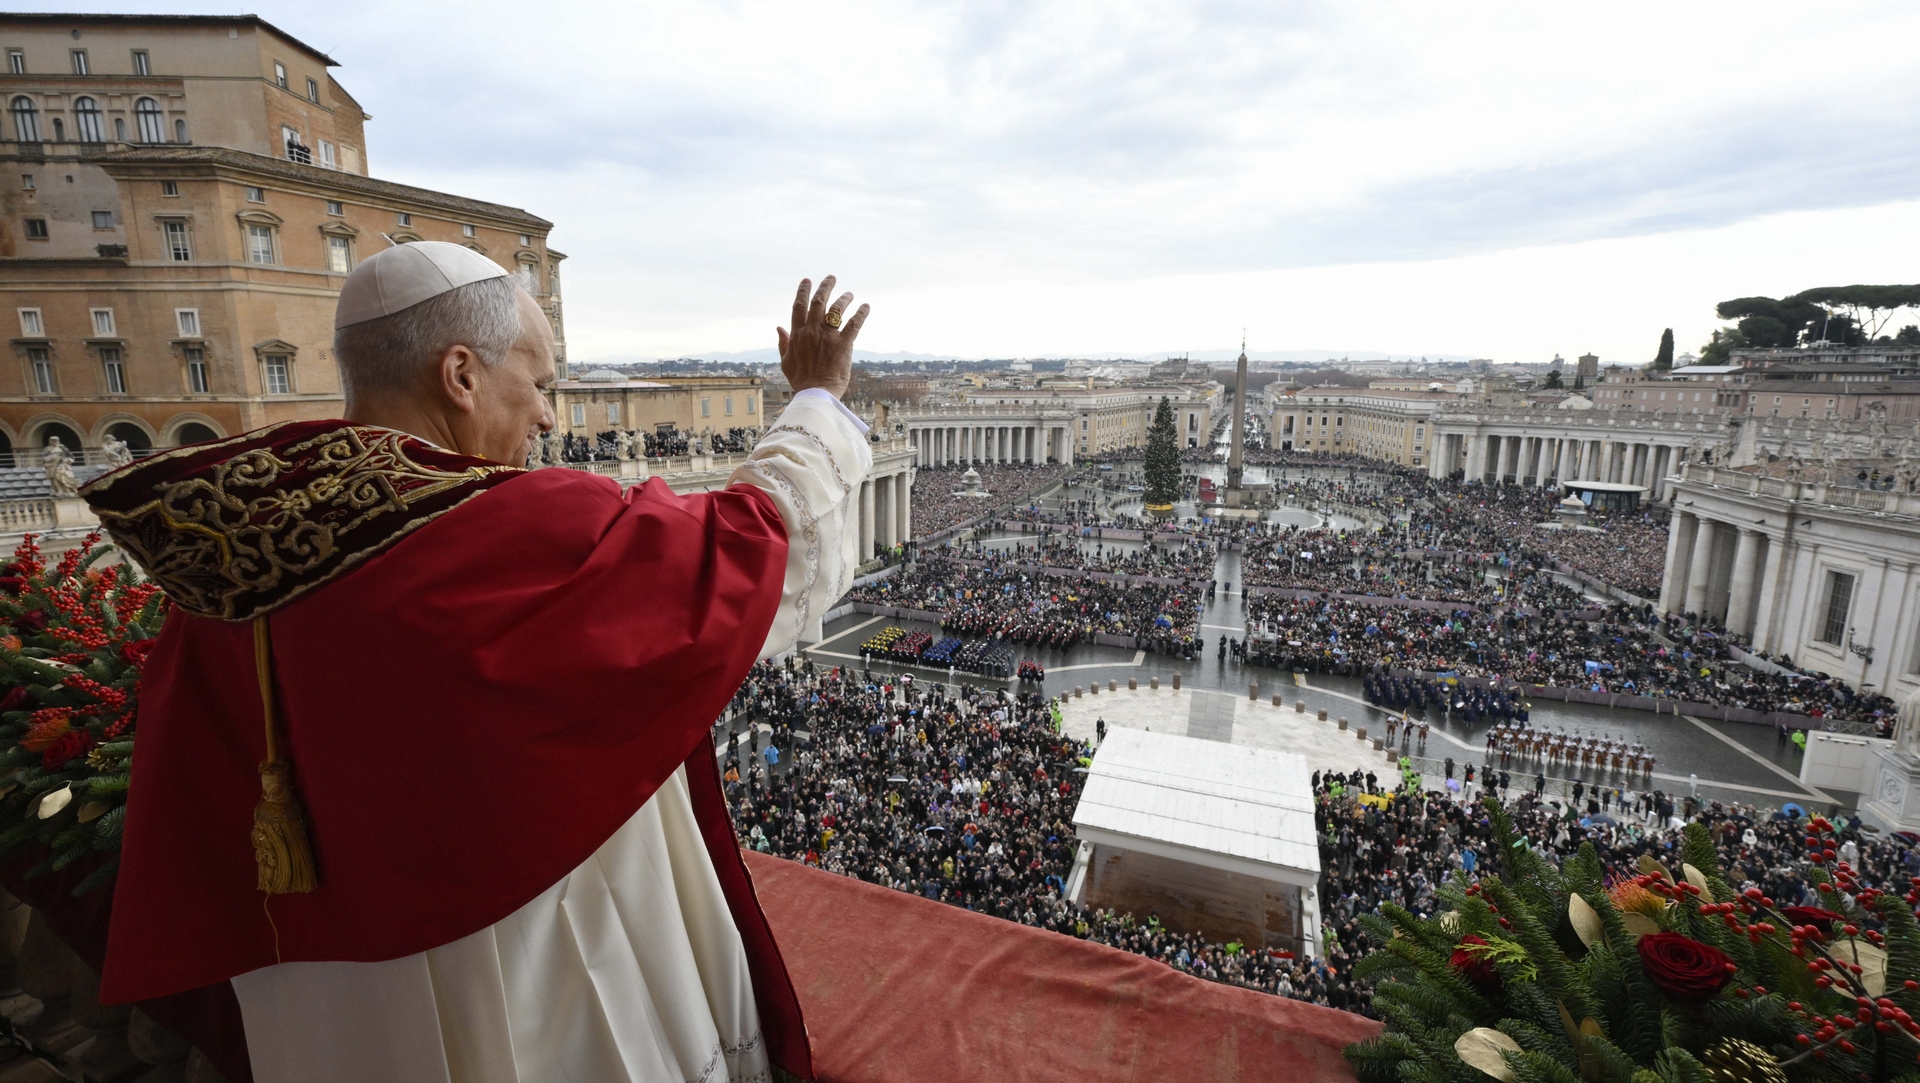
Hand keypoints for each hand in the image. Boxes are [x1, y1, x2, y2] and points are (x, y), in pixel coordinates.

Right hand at [777, 276, 867, 399]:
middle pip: (818, 302)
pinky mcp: (843, 344)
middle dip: (825, 287)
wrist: (816, 394)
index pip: (799, 307)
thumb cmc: (801, 381)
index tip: (807, 281)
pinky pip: (854, 324)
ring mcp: (828, 337)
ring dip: (844, 298)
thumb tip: (779, 328)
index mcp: (797, 335)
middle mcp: (812, 331)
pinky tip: (866, 306)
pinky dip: (861, 313)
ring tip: (849, 293)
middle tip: (831, 278)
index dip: (803, 291)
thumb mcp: (786, 362)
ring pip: (836, 309)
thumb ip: (783, 343)